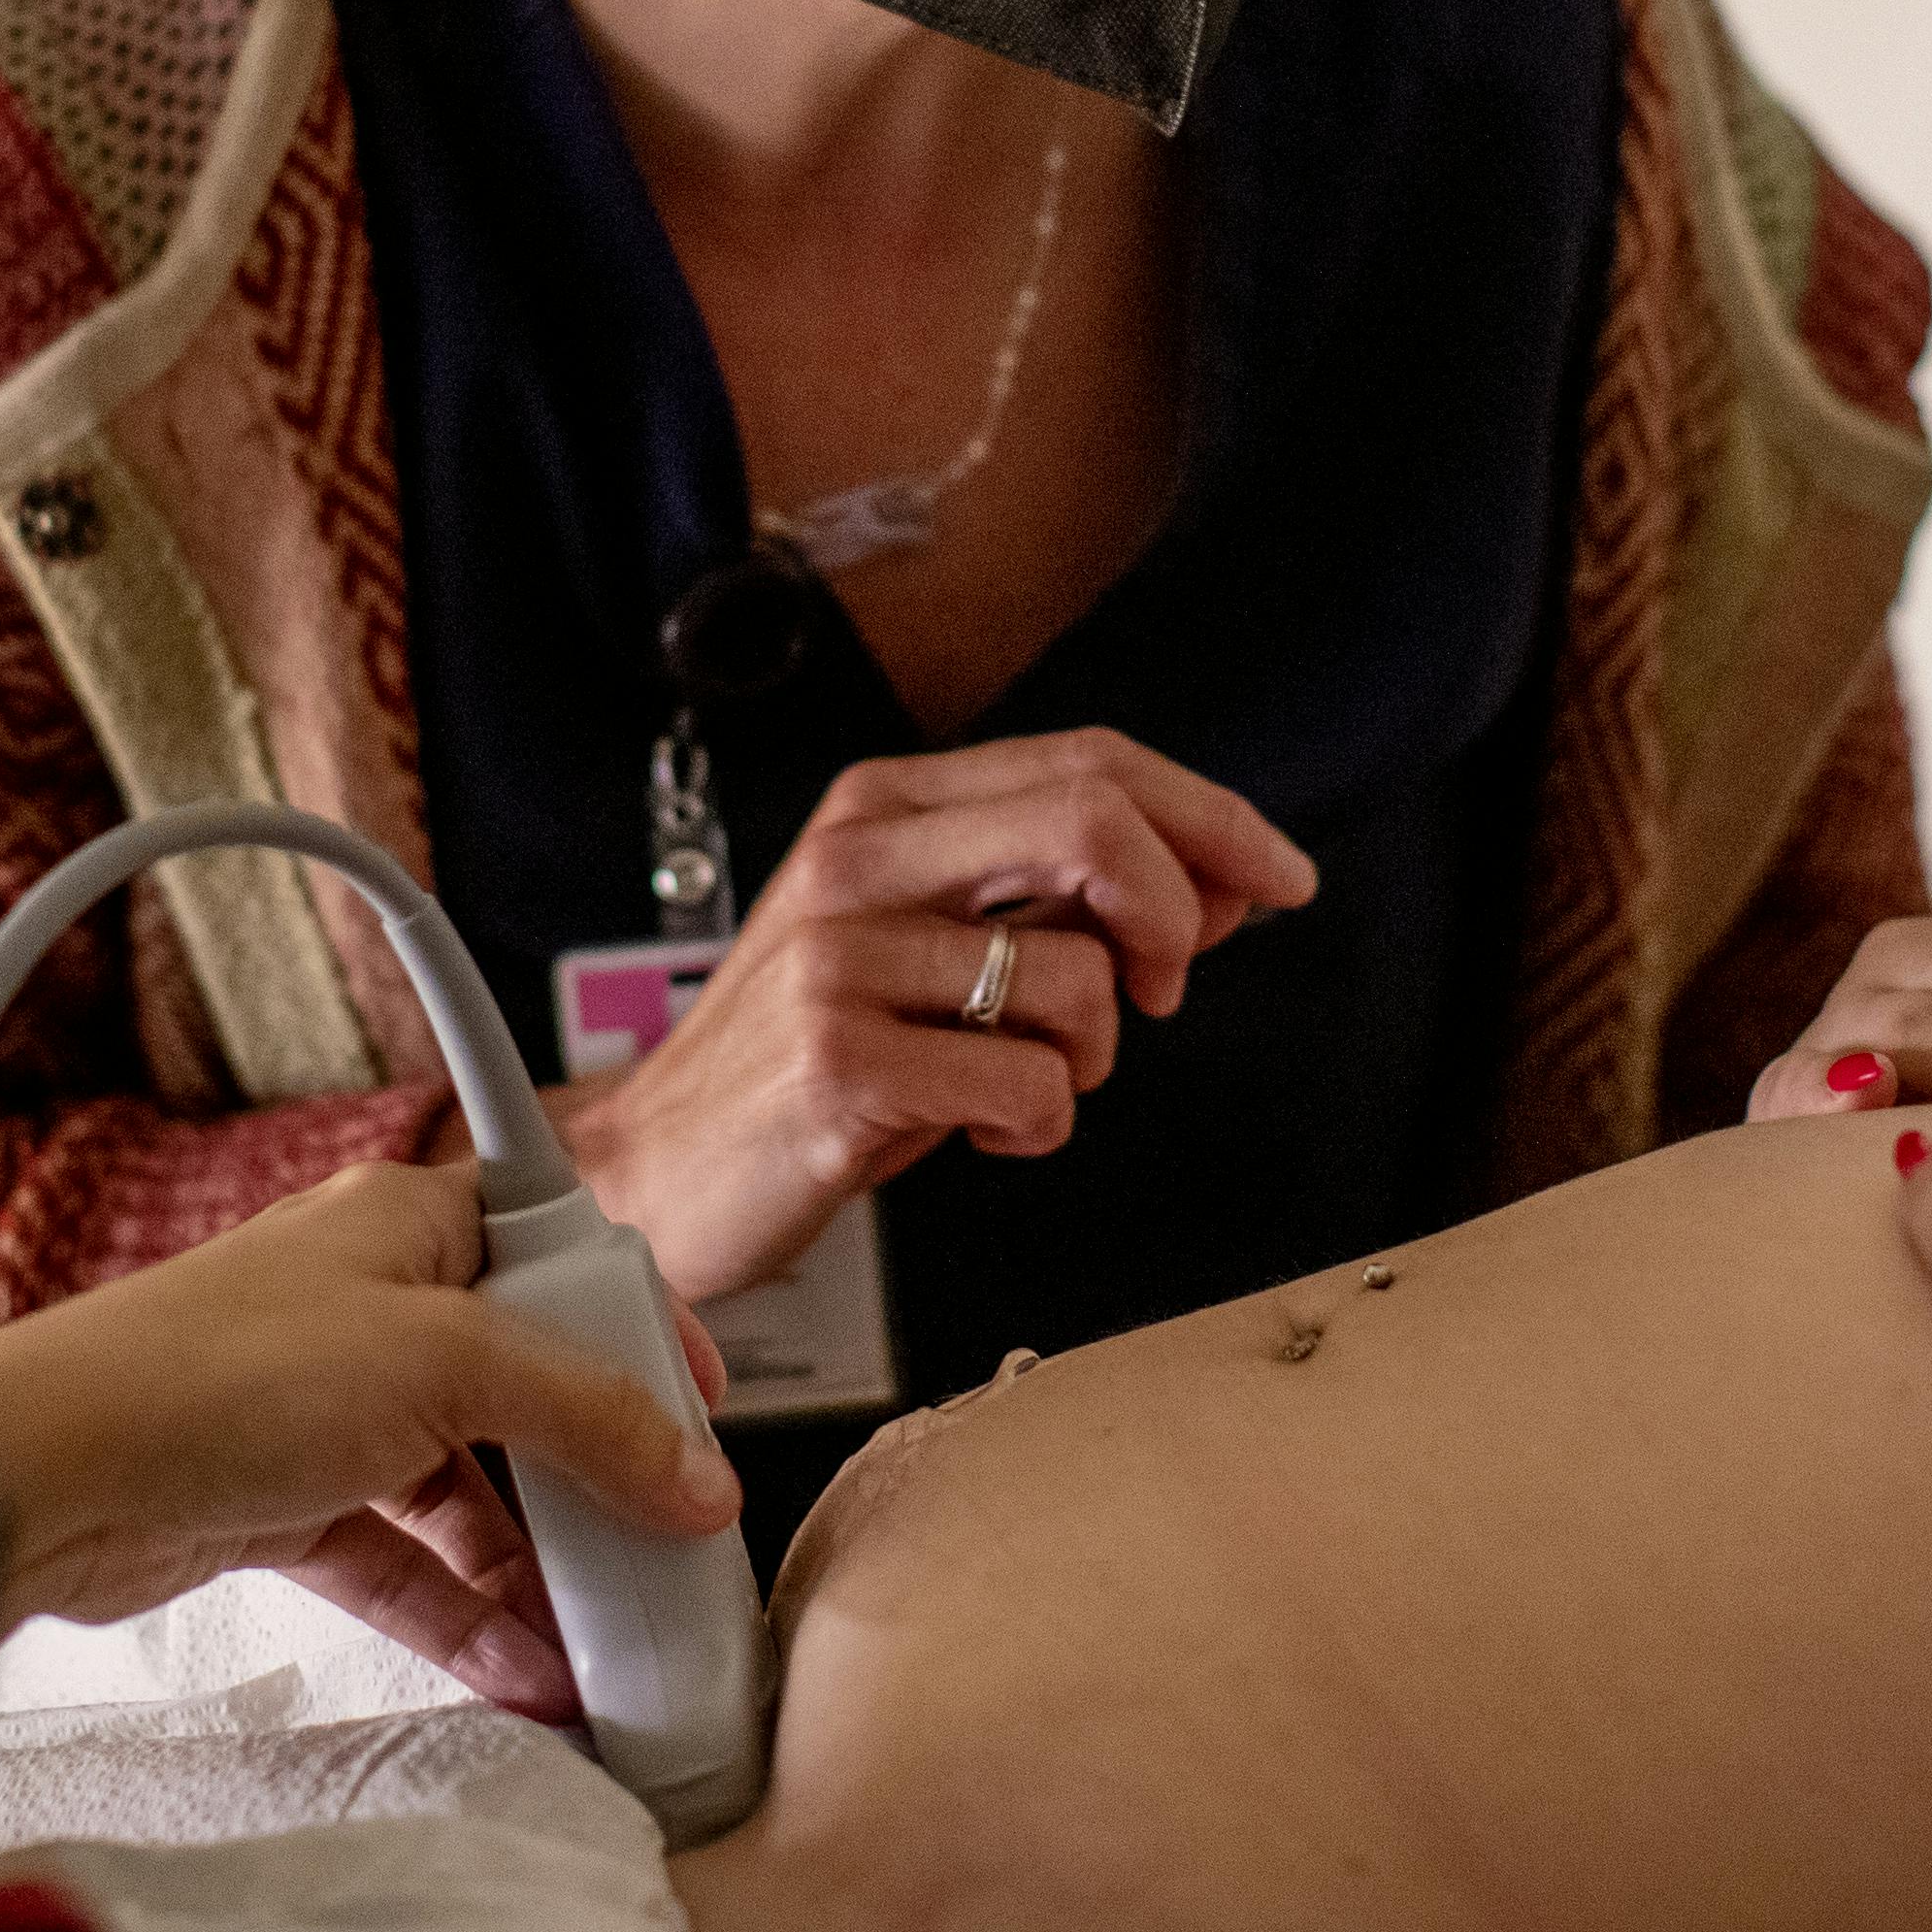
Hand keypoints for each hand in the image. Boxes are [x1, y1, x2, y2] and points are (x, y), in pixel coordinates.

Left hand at [0, 1161, 739, 1725]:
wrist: (44, 1475)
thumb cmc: (209, 1371)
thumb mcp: (445, 1362)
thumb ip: (584, 1415)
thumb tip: (691, 1469)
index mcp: (410, 1224)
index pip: (562, 1260)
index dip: (638, 1331)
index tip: (703, 1409)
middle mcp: (369, 1306)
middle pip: (522, 1386)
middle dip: (593, 1474)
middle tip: (661, 1544)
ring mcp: (324, 1407)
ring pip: (466, 1488)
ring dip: (534, 1566)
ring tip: (603, 1640)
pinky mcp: (283, 1501)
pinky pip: (402, 1560)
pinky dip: (461, 1611)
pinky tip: (522, 1668)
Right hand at [564, 728, 1316, 1298]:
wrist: (651, 1170)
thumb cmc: (807, 1066)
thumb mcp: (934, 958)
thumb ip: (1061, 907)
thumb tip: (1226, 883)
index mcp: (883, 809)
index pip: (1087, 761)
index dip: (1210, 816)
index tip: (1280, 878)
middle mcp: (858, 860)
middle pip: (1094, 820)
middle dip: (1180, 909)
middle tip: (1172, 986)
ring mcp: (840, 958)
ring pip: (1076, 976)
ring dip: (1094, 1056)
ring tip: (1022, 1083)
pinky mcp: (837, 1061)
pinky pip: (1027, 1084)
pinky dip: (1039, 1122)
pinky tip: (981, 1130)